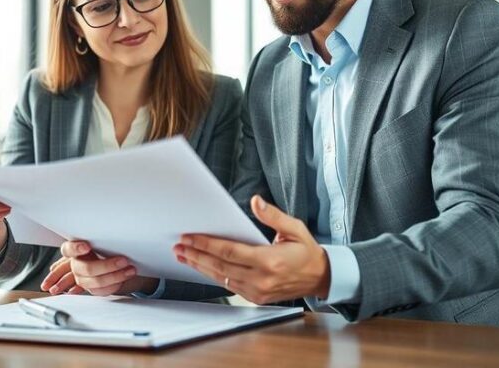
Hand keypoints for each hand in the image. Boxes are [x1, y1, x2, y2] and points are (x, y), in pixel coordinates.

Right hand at [41, 240, 158, 296]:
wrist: (109, 258)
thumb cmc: (103, 243)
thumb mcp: (101, 235)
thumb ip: (101, 231)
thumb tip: (112, 213)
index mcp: (74, 249)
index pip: (68, 250)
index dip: (76, 248)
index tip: (87, 245)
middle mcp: (76, 265)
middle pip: (86, 269)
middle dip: (107, 265)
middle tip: (124, 259)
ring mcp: (83, 278)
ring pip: (96, 282)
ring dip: (116, 275)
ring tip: (130, 268)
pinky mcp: (93, 289)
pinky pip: (104, 290)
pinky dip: (117, 282)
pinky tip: (127, 274)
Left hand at [173, 195, 330, 304]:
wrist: (320, 278)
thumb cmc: (306, 251)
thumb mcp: (294, 228)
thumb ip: (273, 216)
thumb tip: (255, 201)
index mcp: (269, 261)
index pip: (229, 251)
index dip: (206, 244)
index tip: (189, 237)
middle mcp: (261, 279)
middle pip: (220, 266)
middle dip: (196, 255)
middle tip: (179, 246)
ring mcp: (258, 291)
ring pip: (221, 277)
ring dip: (200, 266)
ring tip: (183, 256)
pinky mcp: (256, 297)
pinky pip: (229, 285)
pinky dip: (213, 275)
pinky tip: (202, 267)